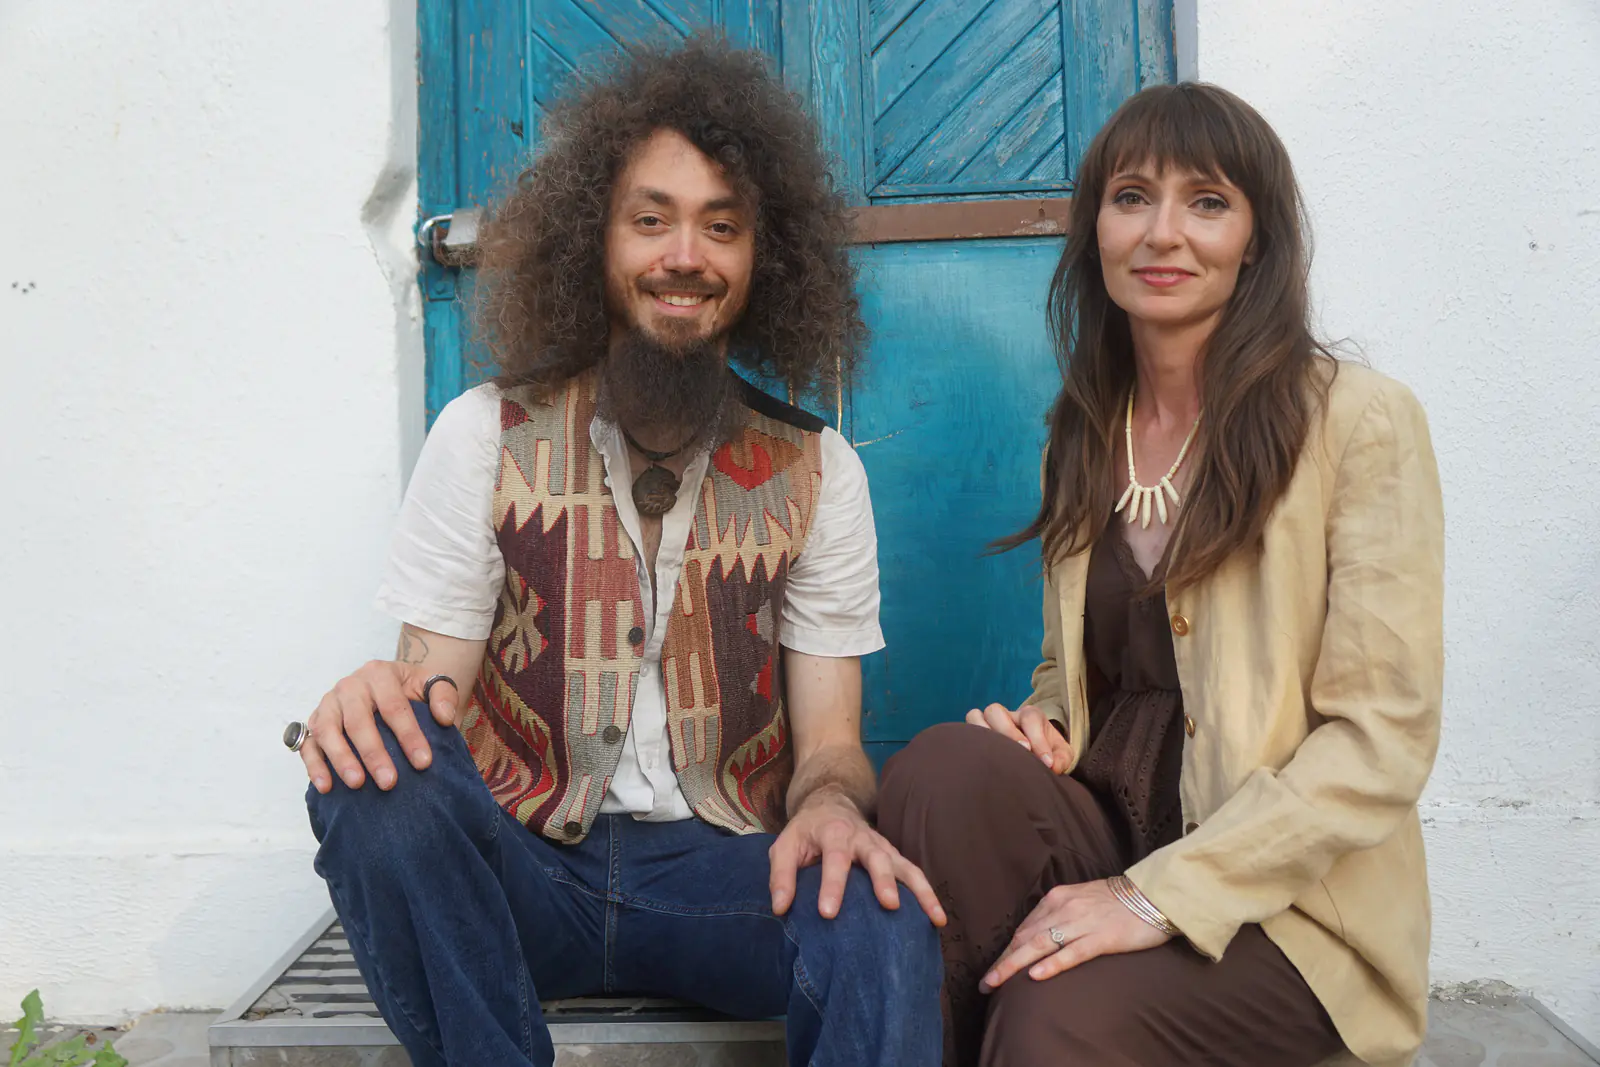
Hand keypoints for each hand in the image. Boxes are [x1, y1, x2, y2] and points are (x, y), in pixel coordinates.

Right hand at [300, 661, 460, 794]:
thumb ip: (444, 695)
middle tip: (389, 782)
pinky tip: (326, 786)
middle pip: (358, 721)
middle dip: (374, 754)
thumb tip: (443, 718)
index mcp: (379, 674)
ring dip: (341, 759)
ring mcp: (328, 704)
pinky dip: (314, 765)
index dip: (409, 735)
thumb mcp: (430, 683)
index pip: (394, 706)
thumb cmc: (409, 690)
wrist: (387, 684)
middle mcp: (349, 686)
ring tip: (357, 784)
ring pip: (328, 731)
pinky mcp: (314, 722)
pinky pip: (308, 743)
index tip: (423, 763)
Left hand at [768, 790, 945, 926]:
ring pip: (905, 866)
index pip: (834, 860)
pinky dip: (928, 894)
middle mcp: (863, 839)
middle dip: (884, 880)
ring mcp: (883, 847)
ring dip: (921, 890)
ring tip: (934, 916)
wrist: (830, 805)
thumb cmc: (806, 832)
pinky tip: (937, 918)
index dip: (832, 886)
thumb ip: (781, 875)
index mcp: (834, 834)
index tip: (828, 913)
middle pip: (877, 858)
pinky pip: (914, 874)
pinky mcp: (894, 857)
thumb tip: (781, 908)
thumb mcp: (784, 846)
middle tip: (890, 905)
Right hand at [965, 703, 1073, 773]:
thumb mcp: (1061, 755)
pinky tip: (983, 757)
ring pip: (975, 715)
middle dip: (1008, 731)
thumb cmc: (1048, 753)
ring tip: (995, 753)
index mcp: (1030, 715)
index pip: (1030, 718)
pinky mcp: (977, 734)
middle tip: (1022, 751)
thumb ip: (1061, 759)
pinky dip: (971, 739)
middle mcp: (1007, 715)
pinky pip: (965, 729)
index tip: (1047, 763)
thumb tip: (1052, 766)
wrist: (1036, 753)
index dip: (1039, 740)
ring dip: (983, 731)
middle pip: (996, 711)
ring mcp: (988, 723)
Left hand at [979, 879, 1168, 990]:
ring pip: (1040, 945)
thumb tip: (1038, 937)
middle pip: (1026, 938)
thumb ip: (1060, 915)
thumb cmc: (1118, 901)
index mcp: (1057, 898)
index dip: (1006, 950)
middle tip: (985, 984)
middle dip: (1003, 961)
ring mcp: (1082, 922)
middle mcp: (1064, 908)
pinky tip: (1036, 976)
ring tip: (997, 983)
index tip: (992, 968)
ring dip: (1015, 965)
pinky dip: (1052, 964)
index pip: (1024, 928)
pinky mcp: (1102, 937)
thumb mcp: (1081, 901)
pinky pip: (1072, 952)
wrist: (1153, 894)